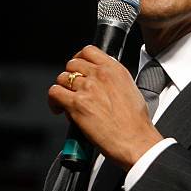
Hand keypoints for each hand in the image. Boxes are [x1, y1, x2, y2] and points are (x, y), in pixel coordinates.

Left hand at [48, 45, 163, 170]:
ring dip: (62, 89)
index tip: (78, 67)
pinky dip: (53, 100)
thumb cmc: (136, 122)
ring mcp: (88, 88)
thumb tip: (102, 82)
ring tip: (65, 101)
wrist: (135, 139)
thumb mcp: (131, 89)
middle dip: (71, 75)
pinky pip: (55, 92)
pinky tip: (59, 108)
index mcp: (115, 70)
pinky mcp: (77, 104)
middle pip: (73, 64)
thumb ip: (114, 80)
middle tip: (72, 88)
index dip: (79, 59)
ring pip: (62, 78)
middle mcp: (100, 75)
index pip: (89, 51)